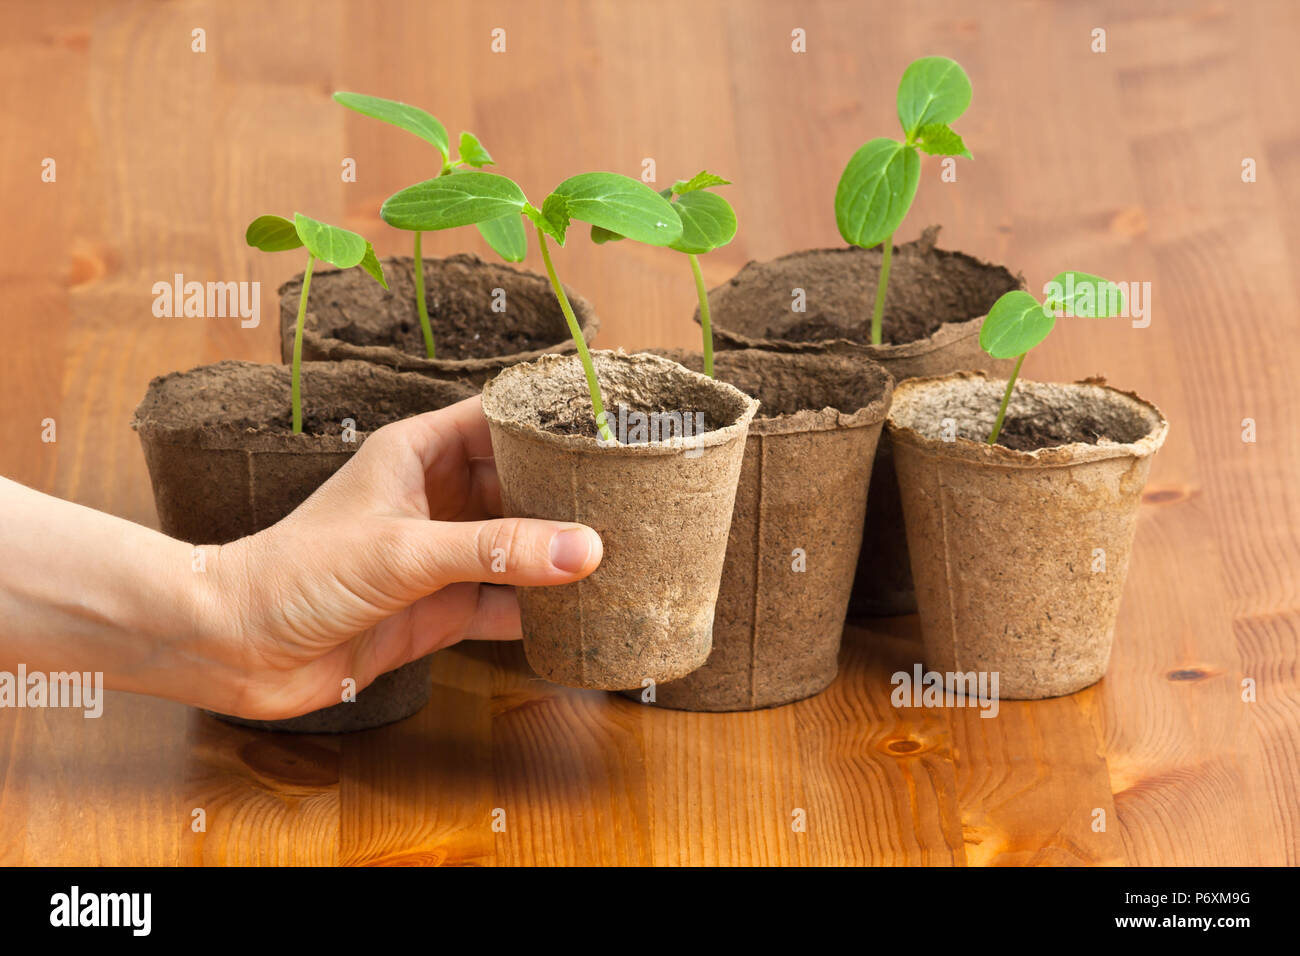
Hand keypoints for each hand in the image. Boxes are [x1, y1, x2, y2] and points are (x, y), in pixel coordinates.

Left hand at [204, 396, 601, 719]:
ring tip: (625, 550)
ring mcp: (440, 556)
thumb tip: (583, 548)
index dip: (550, 418)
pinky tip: (582, 610)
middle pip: (520, 483)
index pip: (498, 417)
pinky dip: (541, 609)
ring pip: (519, 545)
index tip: (610, 424)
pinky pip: (506, 603)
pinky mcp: (441, 610)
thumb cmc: (297, 573)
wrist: (236, 649)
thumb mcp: (402, 550)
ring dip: (560, 553)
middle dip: (570, 492)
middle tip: (634, 496)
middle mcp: (436, 498)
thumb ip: (494, 550)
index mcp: (419, 453)